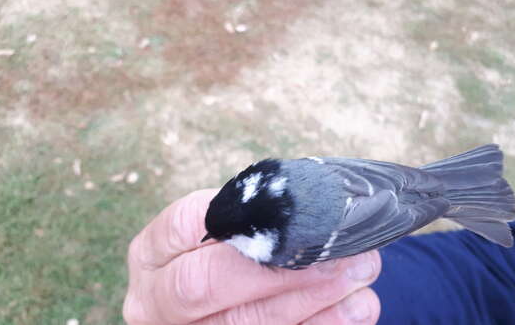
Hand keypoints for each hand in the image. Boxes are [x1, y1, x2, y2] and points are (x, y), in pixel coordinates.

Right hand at [124, 189, 381, 324]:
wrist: (218, 304)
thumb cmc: (230, 253)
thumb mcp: (225, 231)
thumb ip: (254, 217)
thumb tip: (318, 202)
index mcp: (154, 253)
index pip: (188, 223)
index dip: (248, 218)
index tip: (305, 213)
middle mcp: (156, 299)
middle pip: (204, 284)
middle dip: (280, 269)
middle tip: (343, 253)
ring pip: (243, 324)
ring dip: (311, 299)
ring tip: (361, 274)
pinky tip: (356, 308)